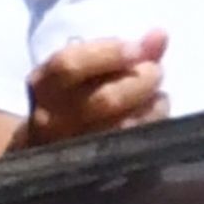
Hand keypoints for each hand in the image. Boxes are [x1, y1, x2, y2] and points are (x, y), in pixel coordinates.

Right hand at [24, 30, 168, 147]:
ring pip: (122, 127)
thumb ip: (118, 50)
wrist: (48, 145)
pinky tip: (155, 113)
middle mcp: (54, 119)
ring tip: (157, 94)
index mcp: (44, 86)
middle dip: (139, 81)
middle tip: (155, 71)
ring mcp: (75, 147)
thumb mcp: (80, 68)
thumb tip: (159, 35)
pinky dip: (152, 125)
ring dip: (150, 106)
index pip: (69, 65)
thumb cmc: (69, 96)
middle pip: (104, 100)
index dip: (108, 53)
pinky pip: (133, 147)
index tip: (135, 48)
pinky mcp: (98, 168)